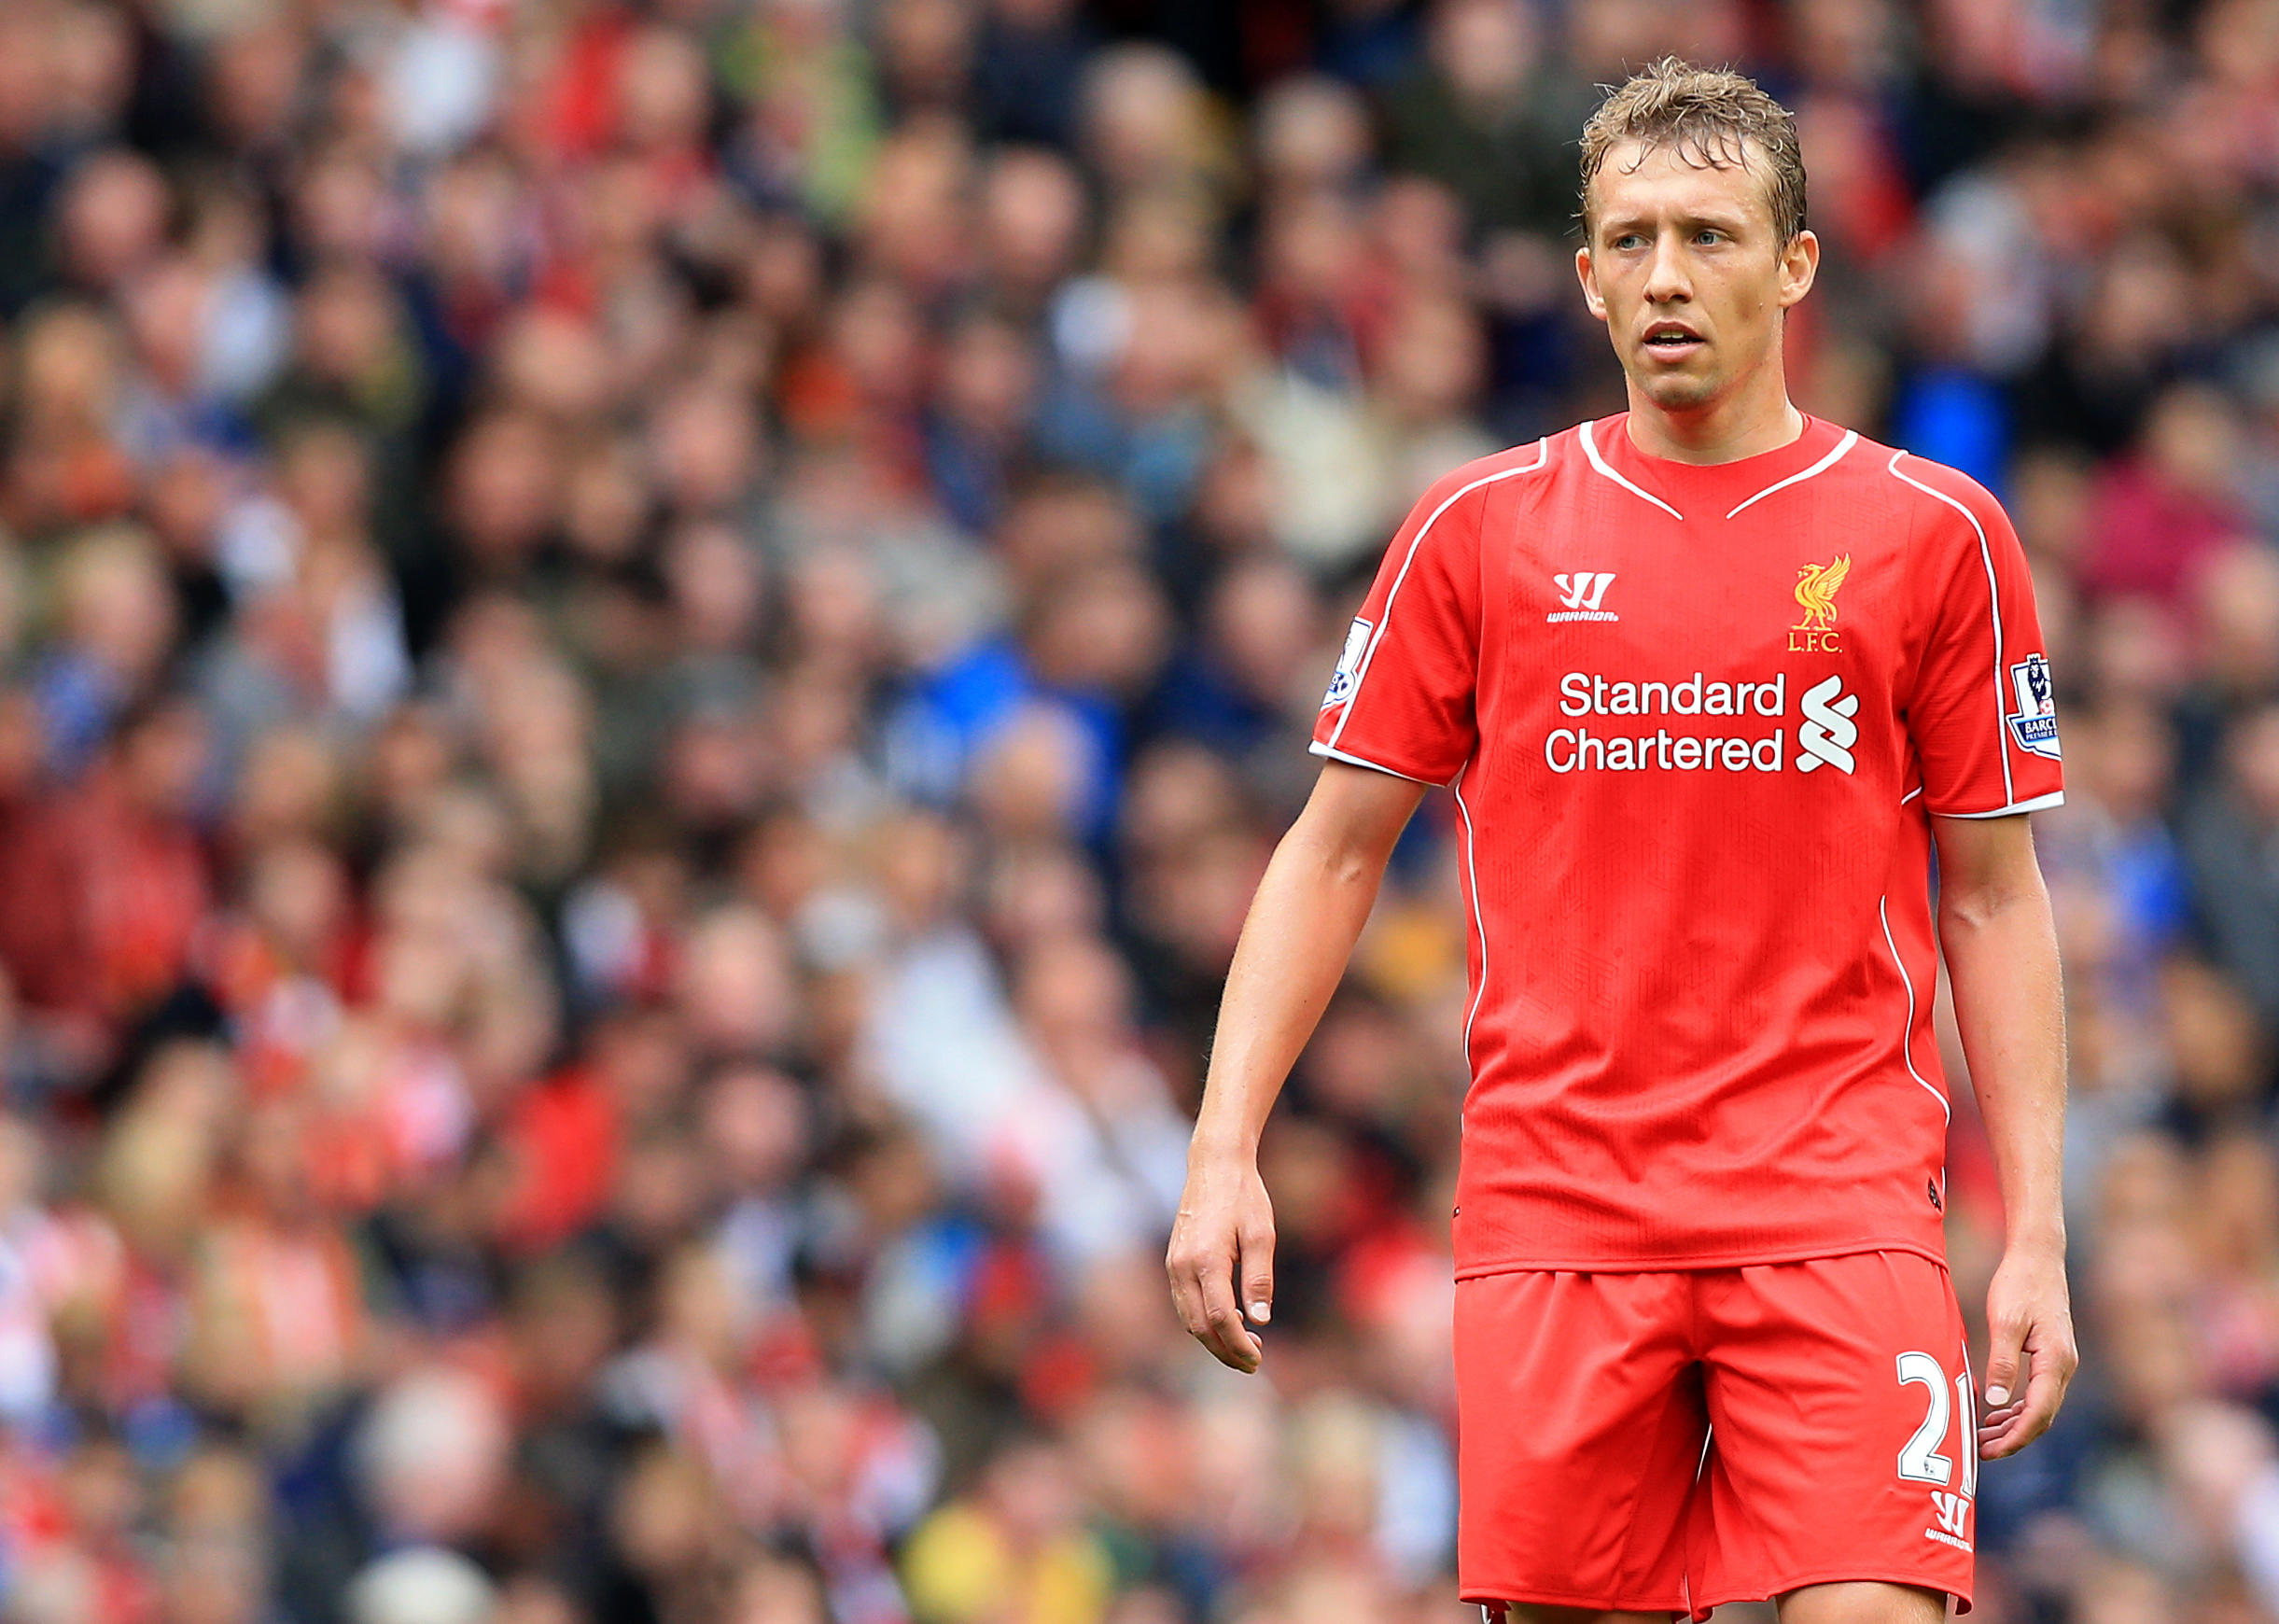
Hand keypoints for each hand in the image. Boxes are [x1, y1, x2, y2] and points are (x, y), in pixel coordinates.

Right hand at [1166, 1148, 1275, 1372]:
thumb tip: (1260, 1321)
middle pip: (1198, 1326)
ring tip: (1245, 1346)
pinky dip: (1203, 1321)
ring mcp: (1174, 1264)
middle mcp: (1182, 1266)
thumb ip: (1259, 1278)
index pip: (1218, 1318)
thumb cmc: (1243, 1196)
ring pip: (1188, 1318)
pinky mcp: (1174, 1261)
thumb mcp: (1261, 1234)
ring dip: (1213, 1339)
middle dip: (1224, 1351)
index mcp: (1206, 1260)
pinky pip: (1184, 1303)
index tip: (1258, 1358)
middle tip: (1254, 1362)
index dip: (1237, 1344)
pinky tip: (1228, 1321)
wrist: (1214, 1165)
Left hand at [1978, 1241, 2077, 1459]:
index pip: (2038, 1414)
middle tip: (1979, 1452)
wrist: (2037, 1257)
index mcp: (2055, 1362)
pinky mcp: (2051, 1356)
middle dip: (2012, 1439)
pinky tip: (1995, 1412)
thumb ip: (2002, 1362)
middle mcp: (2064, 1367)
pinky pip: (2038, 1393)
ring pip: (2040, 1407)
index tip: (1990, 1452)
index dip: (2015, 1438)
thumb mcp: (2005, 1322)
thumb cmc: (2019, 1284)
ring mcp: (2060, 1362)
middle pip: (2041, 1417)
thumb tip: (1994, 1401)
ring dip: (2013, 1426)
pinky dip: (2017, 1408)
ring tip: (1982, 1437)